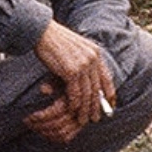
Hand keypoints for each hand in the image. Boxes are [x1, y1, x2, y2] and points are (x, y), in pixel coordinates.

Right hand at [24, 20, 114, 143]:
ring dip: (85, 109)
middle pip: (97, 88)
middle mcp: (93, 58)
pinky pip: (75, 93)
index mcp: (96, 52)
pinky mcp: (71, 71)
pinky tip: (72, 111)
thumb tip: (86, 82)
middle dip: (96, 106)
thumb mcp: (75, 50)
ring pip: (87, 93)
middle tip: (95, 118)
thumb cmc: (54, 42)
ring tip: (83, 120)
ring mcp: (83, 65)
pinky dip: (74, 104)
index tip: (110, 106)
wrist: (41, 32)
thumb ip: (83, 63)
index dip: (109, 94)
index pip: (107, 78)